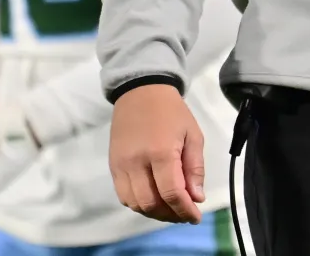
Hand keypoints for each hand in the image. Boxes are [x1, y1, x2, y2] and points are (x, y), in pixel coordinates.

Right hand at [110, 83, 205, 223]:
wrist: (141, 92)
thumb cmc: (172, 111)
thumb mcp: (193, 134)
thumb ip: (195, 168)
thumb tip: (197, 197)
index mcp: (161, 151)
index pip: (171, 193)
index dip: (185, 210)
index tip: (195, 218)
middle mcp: (136, 162)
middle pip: (151, 203)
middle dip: (170, 214)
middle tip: (184, 213)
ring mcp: (121, 165)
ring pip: (135, 204)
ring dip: (154, 212)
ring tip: (171, 208)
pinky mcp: (113, 166)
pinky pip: (124, 196)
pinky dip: (139, 204)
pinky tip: (154, 199)